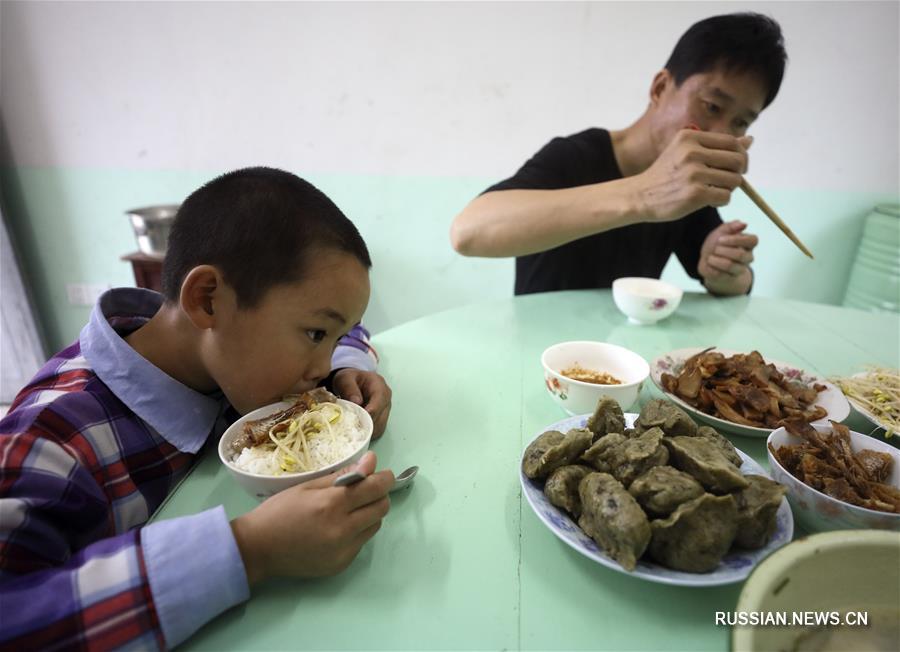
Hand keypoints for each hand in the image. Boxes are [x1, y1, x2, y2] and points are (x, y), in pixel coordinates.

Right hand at [230, 451, 393, 584]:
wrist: (258, 548)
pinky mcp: (341, 564)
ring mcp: (344, 550)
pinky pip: (361, 543)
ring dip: (369, 514)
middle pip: (381, 508)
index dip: (385, 478)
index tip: (383, 473)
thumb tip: (371, 462)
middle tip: (364, 491)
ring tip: (349, 510)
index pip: (376, 488)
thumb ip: (343, 475)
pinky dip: (356, 532)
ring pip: (375, 526)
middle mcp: (343, 529)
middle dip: (378, 495)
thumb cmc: (279, 511)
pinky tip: (336, 529)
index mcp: (332, 504)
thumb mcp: (308, 486)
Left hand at [332, 369, 391, 438]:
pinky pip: (377, 430)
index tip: (359, 419)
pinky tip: (356, 433)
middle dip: (366, 424)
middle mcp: (386, 399)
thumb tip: (357, 402)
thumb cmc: (349, 379)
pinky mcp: (381, 419)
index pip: (379, 401)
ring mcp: (385, 410)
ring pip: (380, 426)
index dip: (370, 412)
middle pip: (381, 416)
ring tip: (352, 431)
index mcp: (380, 386)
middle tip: (351, 429)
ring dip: (367, 431)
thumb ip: (349, 387)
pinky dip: (367, 434)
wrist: (352, 382)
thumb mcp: (345, 378)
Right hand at [636, 129, 751, 222]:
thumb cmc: (666, 175)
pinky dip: (721, 200)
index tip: (734, 166)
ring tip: (712, 191)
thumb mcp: (686, 152)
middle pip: (738, 160)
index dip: (740, 154)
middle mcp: (692, 152)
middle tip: (727, 181)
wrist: (639, 196)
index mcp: (690, 137)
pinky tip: (708, 201)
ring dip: (728, 188)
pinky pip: (725, 196)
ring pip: (734, 180)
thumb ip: (716, 146)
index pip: (732, 142)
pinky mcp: (695, 194)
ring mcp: (693, 173)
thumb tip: (750, 140)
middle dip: (738, 172)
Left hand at [698, 220, 757, 295]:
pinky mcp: (728, 278)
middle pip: (741, 255)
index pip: (753, 241)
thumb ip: (730, 227)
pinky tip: (709, 264)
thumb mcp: (721, 232)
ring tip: (710, 257)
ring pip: (730, 265)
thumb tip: (743, 223)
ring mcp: (739, 269)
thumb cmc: (717, 244)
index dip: (736, 240)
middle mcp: (747, 257)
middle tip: (715, 248)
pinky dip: (711, 267)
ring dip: (716, 260)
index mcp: (748, 244)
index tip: (721, 239)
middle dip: (724, 250)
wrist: (708, 261)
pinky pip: (719, 274)